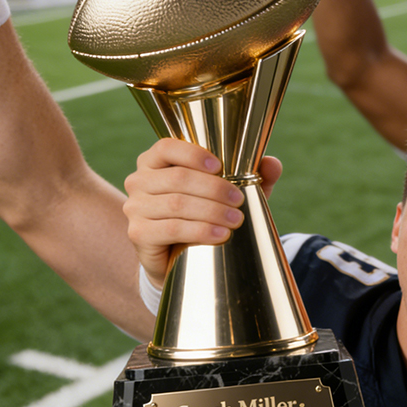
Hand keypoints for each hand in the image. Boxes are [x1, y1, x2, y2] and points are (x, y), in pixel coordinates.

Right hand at [122, 138, 281, 287]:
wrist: (177, 259)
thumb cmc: (201, 216)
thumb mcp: (228, 195)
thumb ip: (251, 177)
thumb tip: (272, 163)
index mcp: (155, 161)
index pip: (167, 147)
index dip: (194, 154)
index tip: (221, 167)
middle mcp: (139, 180)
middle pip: (178, 178)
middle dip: (214, 189)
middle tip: (239, 201)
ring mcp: (134, 207)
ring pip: (177, 204)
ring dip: (212, 211)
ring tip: (236, 220)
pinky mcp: (138, 233)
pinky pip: (171, 228)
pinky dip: (200, 231)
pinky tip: (220, 235)